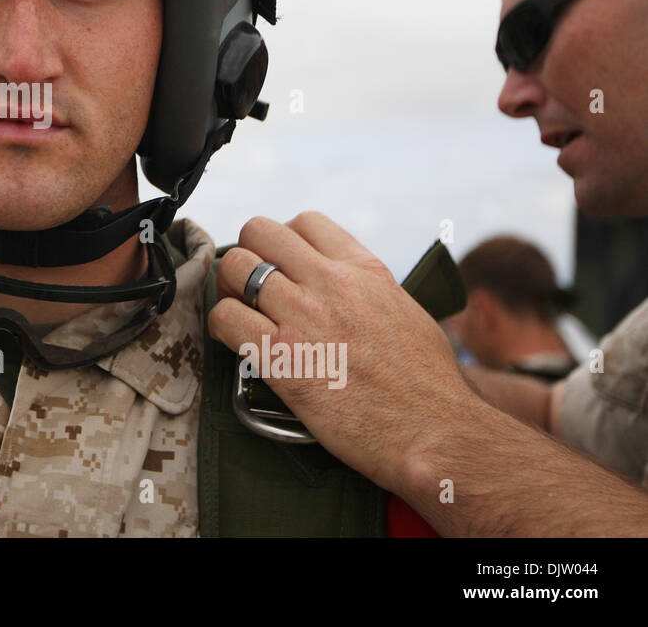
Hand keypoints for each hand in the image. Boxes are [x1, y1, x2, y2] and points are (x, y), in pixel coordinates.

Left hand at [207, 211, 480, 491]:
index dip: (283, 240)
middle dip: (248, 255)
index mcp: (365, 270)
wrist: (434, 432)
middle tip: (250, 287)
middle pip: (259, 231)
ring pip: (234, 267)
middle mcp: (331, 283)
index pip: (305, 221)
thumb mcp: (406, 313)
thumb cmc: (427, 386)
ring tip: (240, 313)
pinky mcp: (280, 355)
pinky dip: (220, 327)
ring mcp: (303, 315)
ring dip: (228, 289)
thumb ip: (370, 290)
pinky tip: (235, 342)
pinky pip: (225, 317)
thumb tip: (351, 289)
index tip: (282, 266)